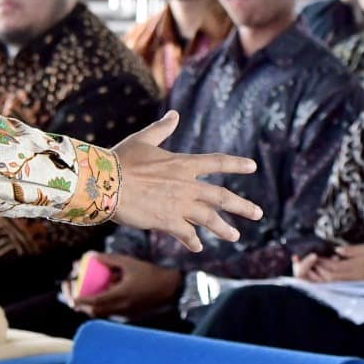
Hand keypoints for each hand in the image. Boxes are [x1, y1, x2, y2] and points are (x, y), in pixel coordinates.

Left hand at [65, 254, 181, 319]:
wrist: (170, 289)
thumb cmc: (150, 273)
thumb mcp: (130, 263)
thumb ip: (110, 260)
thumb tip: (91, 256)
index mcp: (120, 296)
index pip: (94, 302)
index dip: (80, 299)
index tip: (71, 295)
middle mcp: (121, 308)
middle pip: (94, 311)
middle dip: (80, 305)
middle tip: (72, 294)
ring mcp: (125, 314)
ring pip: (101, 314)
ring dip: (89, 306)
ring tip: (83, 294)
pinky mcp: (129, 316)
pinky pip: (109, 313)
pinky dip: (101, 306)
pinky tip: (101, 294)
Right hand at [106, 113, 262, 252]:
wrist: (105, 182)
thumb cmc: (121, 160)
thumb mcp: (143, 140)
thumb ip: (162, 129)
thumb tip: (174, 115)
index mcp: (182, 163)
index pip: (217, 162)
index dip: (236, 164)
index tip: (253, 167)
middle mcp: (186, 184)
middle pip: (221, 196)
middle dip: (242, 206)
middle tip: (258, 213)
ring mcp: (179, 204)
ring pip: (209, 218)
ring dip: (224, 228)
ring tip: (235, 236)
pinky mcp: (167, 221)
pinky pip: (186, 234)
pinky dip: (193, 241)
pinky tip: (197, 248)